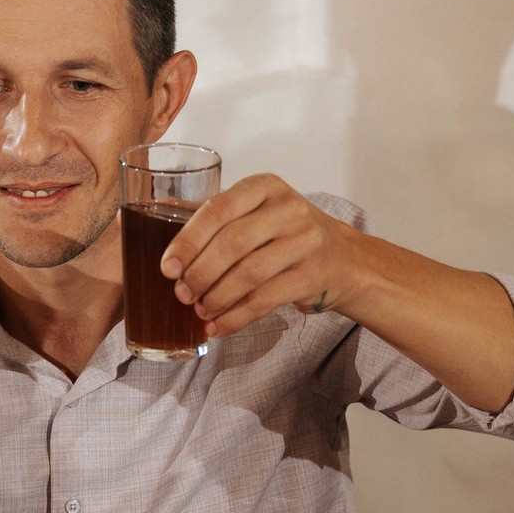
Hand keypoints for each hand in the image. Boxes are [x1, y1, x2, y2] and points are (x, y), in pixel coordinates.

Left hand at [159, 174, 369, 339]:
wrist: (345, 259)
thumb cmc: (287, 236)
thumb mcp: (260, 214)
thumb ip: (221, 225)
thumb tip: (171, 261)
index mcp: (266, 187)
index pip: (219, 209)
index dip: (188, 241)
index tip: (168, 267)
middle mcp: (289, 209)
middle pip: (233, 242)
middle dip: (199, 273)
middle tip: (182, 293)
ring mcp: (305, 241)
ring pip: (248, 274)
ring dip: (216, 297)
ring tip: (200, 310)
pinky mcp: (312, 275)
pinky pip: (264, 300)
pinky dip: (235, 317)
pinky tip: (218, 326)